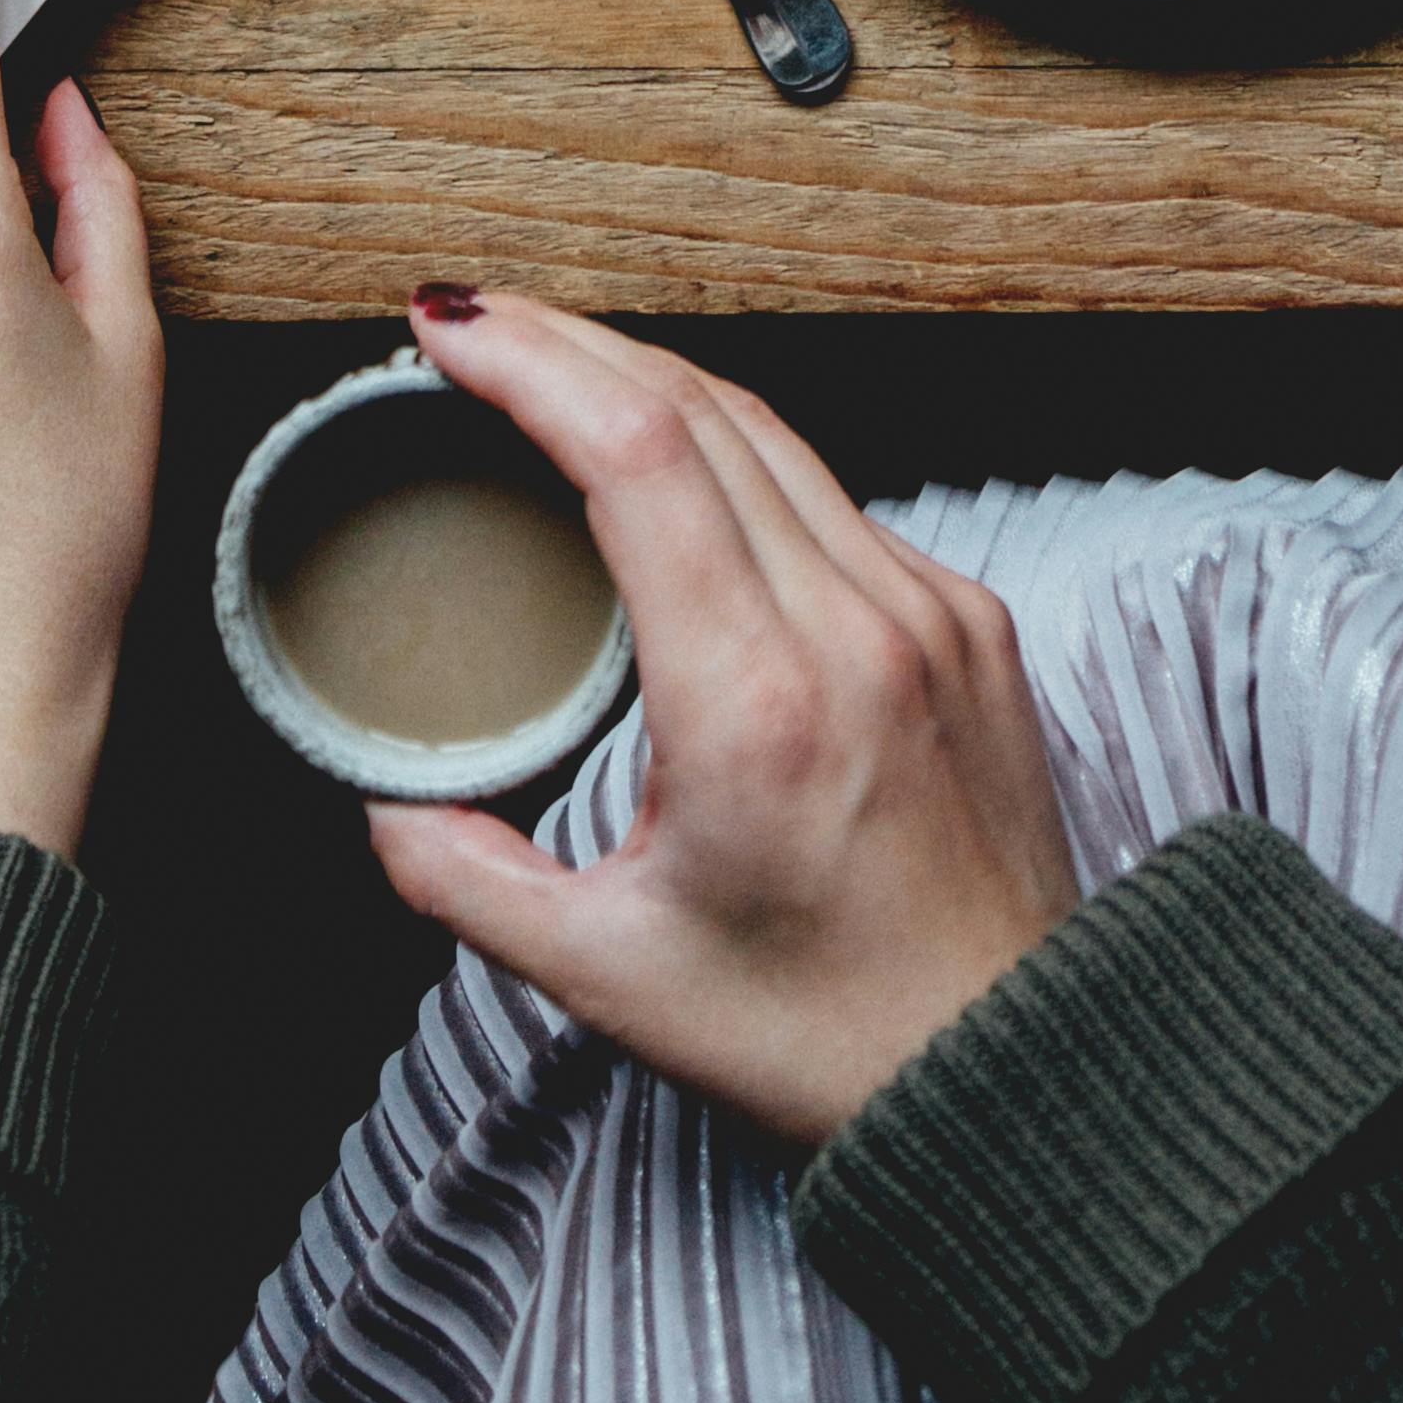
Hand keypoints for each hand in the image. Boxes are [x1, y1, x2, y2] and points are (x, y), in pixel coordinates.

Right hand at [366, 292, 1076, 1143]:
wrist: (1021, 1076)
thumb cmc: (819, 1037)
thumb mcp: (609, 974)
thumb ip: (469, 882)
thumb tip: (382, 805)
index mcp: (760, 700)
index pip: (641, 455)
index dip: (534, 366)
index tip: (447, 332)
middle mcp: (858, 627)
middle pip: (701, 409)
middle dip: (569, 344)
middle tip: (464, 326)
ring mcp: (930, 611)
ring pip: (774, 434)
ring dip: (651, 380)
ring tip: (547, 365)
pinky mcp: (971, 621)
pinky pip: (835, 498)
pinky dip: (737, 452)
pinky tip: (673, 456)